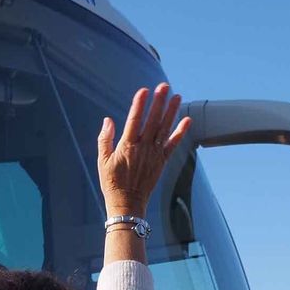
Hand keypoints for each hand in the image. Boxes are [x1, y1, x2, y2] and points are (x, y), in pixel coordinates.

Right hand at [97, 83, 191, 217]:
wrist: (127, 204)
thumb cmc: (112, 182)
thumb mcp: (102, 161)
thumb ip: (105, 139)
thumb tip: (107, 120)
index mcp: (127, 146)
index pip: (134, 120)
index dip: (139, 105)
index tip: (144, 91)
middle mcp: (143, 148)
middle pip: (152, 120)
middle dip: (158, 102)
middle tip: (164, 86)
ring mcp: (154, 154)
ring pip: (164, 129)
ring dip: (171, 111)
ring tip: (177, 96)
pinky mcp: (162, 162)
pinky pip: (173, 144)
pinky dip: (180, 132)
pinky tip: (187, 120)